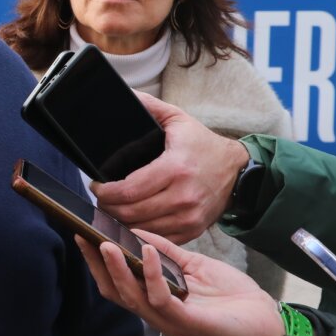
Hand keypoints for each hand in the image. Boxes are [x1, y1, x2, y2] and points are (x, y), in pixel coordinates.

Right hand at [75, 229, 283, 335]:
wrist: (267, 318)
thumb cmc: (232, 295)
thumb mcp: (194, 265)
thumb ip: (167, 251)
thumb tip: (138, 231)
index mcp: (154, 301)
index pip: (115, 285)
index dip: (96, 263)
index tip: (83, 236)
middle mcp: (156, 314)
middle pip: (115, 293)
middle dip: (97, 265)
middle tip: (86, 238)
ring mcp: (169, 321)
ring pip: (132, 297)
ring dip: (117, 269)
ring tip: (107, 244)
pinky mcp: (187, 324)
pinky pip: (161, 298)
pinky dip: (151, 274)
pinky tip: (147, 252)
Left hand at [91, 91, 249, 244]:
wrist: (239, 170)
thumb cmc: (203, 145)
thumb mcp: (178, 119)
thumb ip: (150, 106)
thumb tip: (125, 95)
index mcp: (176, 168)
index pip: (129, 190)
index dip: (105, 191)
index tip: (96, 185)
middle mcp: (184, 197)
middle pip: (131, 213)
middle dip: (108, 207)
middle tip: (101, 198)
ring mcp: (190, 217)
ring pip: (142, 229)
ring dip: (121, 222)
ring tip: (112, 209)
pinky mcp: (193, 230)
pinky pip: (158, 240)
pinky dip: (140, 233)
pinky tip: (131, 222)